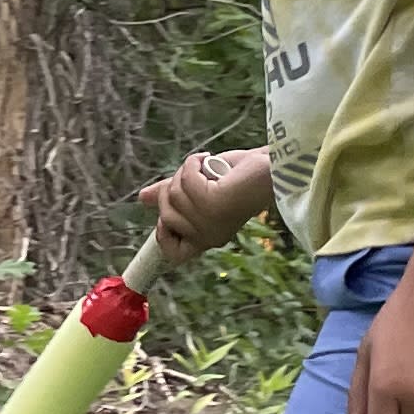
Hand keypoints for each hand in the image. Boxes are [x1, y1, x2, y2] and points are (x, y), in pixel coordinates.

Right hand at [135, 146, 272, 262]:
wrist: (270, 167)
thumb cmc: (240, 178)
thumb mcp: (199, 186)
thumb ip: (172, 193)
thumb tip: (142, 198)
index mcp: (206, 238)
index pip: (173, 253)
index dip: (163, 233)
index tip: (169, 213)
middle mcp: (207, 236)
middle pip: (164, 215)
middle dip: (172, 189)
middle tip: (195, 176)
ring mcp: (209, 223)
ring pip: (173, 195)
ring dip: (186, 172)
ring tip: (207, 167)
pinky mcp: (211, 205)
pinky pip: (184, 180)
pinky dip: (193, 164)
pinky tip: (208, 160)